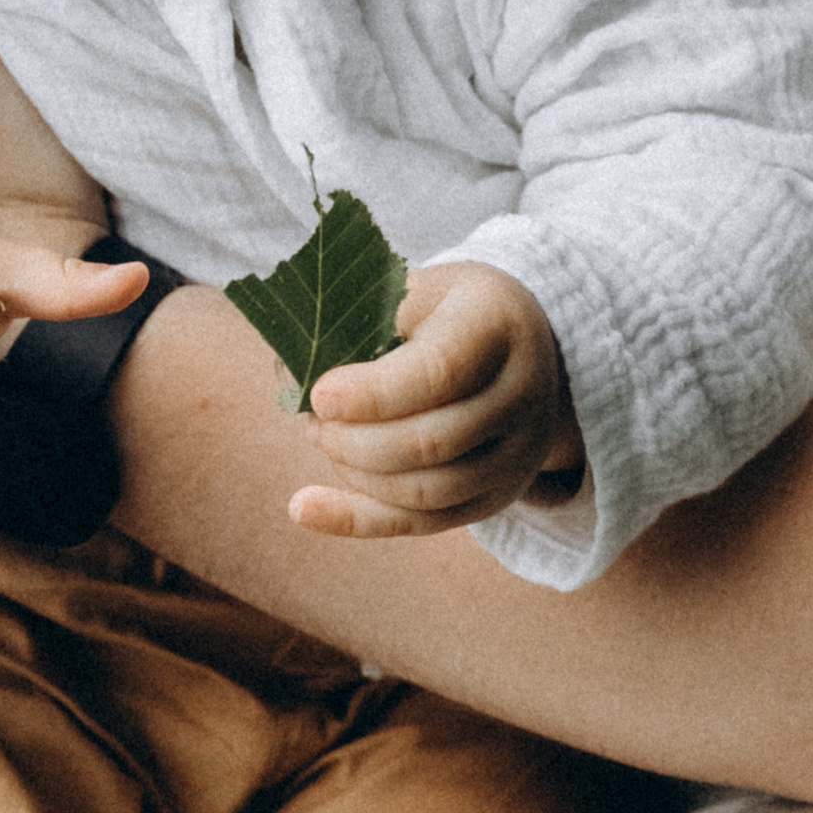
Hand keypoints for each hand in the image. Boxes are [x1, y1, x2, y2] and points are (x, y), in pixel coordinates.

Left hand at [293, 261, 576, 539]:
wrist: (522, 341)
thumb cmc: (444, 309)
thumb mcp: (412, 290)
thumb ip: (356, 322)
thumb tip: (289, 374)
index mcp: (498, 324)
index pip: (440, 373)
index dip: (374, 393)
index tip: (319, 395)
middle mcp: (523, 394)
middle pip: (433, 442)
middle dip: (356, 440)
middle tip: (313, 419)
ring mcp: (518, 454)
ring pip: (429, 492)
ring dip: (358, 474)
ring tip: (322, 439)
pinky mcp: (496, 496)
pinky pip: (423, 523)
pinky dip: (357, 520)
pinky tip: (301, 508)